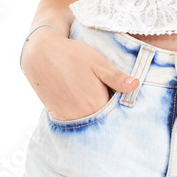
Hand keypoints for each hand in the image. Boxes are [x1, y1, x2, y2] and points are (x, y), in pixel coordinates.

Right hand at [20, 27, 137, 121]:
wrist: (41, 54)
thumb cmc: (73, 55)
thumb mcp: (98, 63)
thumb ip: (117, 78)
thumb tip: (135, 85)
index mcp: (96, 104)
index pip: (118, 114)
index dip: (122, 107)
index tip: (124, 99)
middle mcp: (83, 116)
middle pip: (104, 121)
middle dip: (110, 113)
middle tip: (111, 97)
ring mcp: (69, 118)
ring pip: (90, 123)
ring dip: (96, 116)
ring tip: (94, 97)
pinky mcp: (58, 116)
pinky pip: (76, 122)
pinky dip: (82, 116)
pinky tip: (82, 101)